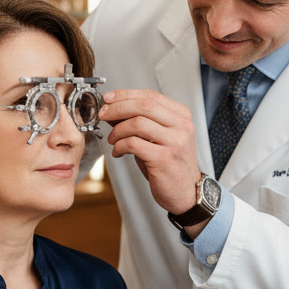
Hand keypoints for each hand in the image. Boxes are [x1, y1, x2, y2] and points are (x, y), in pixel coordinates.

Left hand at [99, 89, 203, 217]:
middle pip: (144, 105)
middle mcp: (182, 126)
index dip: (125, 95)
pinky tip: (117, 152)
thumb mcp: (158, 138)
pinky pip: (134, 144)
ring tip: (112, 139)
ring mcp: (175, 143)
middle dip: (117, 108)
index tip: (108, 98)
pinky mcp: (164, 159)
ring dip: (117, 130)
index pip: (150, 96)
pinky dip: (119, 146)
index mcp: (181, 116)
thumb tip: (112, 110)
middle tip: (103, 115)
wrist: (186, 193)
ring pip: (137, 123)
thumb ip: (140, 121)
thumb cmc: (170, 164)